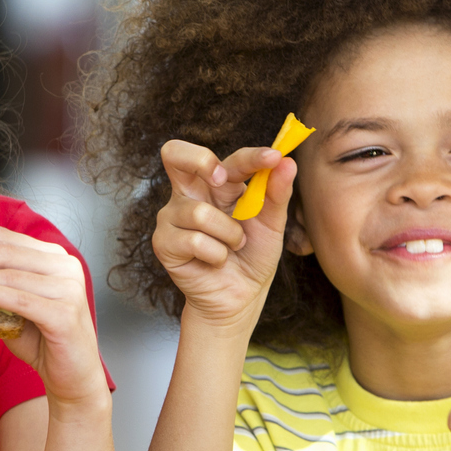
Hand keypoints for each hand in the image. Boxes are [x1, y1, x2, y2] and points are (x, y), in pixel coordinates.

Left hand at [0, 228, 107, 409]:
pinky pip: (20, 299)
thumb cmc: (40, 339)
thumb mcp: (11, 305)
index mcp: (53, 256)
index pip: (5, 238)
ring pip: (10, 274)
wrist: (71, 376)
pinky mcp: (65, 313)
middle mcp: (65, 265)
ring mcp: (69, 288)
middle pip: (5, 251)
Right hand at [152, 140, 296, 331]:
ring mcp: (172, 217)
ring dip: (228, 235)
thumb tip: (288, 161)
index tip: (274, 158)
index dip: (251, 156)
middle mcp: (190, 194)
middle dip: (201, 161)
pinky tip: (216, 261)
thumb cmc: (252, 256)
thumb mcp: (272, 224)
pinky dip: (215, 255)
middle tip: (223, 181)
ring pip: (199, 213)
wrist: (241, 296)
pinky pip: (193, 240)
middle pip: (175, 154)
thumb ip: (277, 193)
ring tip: (233, 247)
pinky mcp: (163, 242)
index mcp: (217, 183)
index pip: (228, 159)